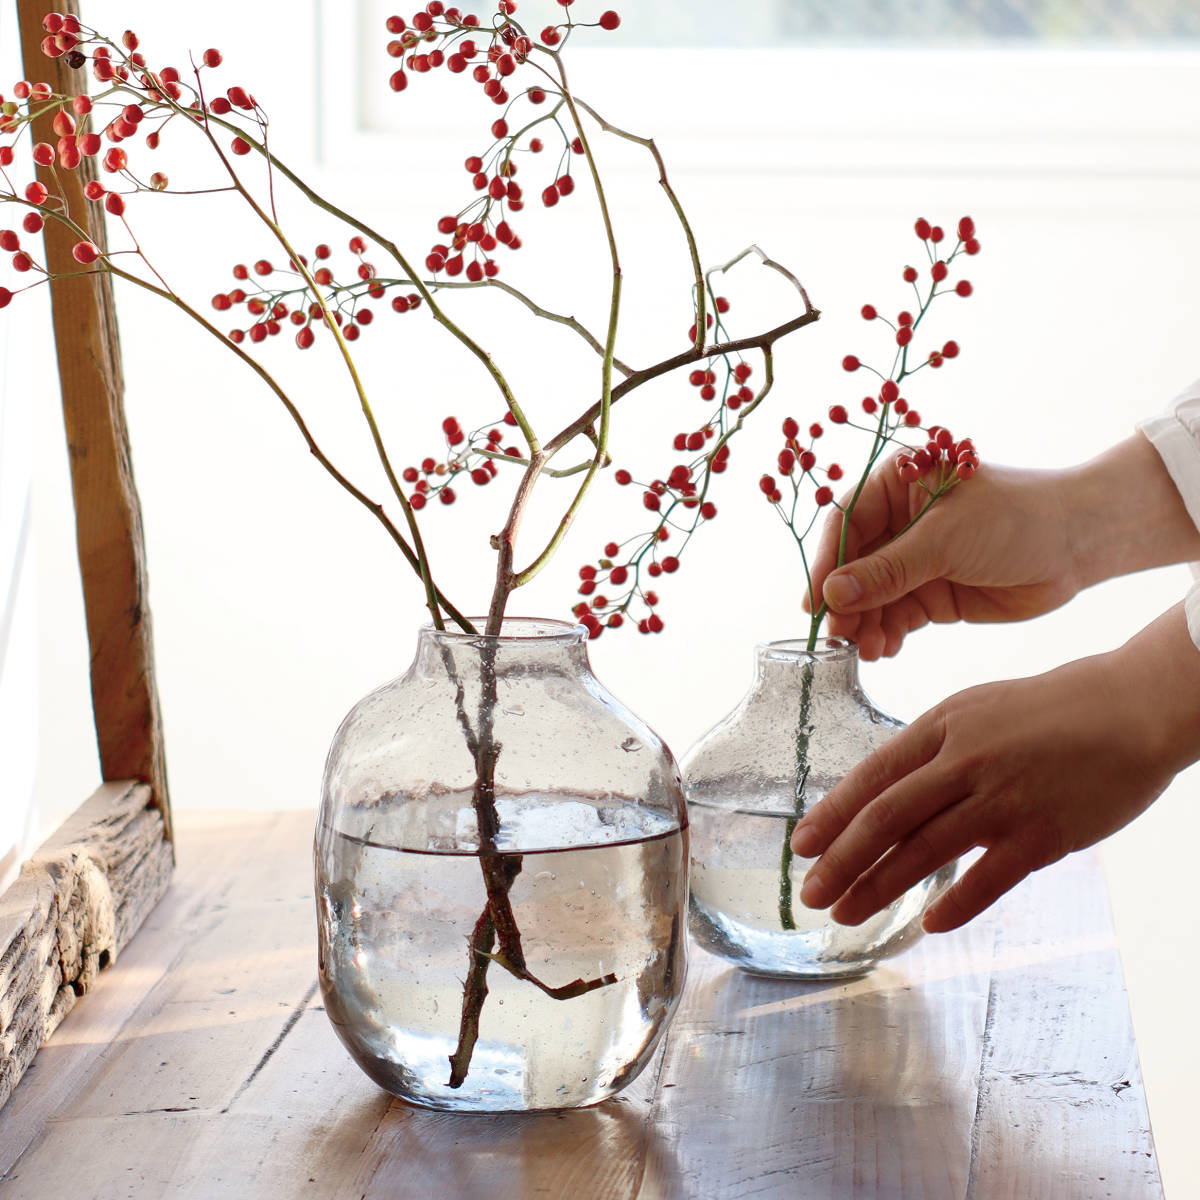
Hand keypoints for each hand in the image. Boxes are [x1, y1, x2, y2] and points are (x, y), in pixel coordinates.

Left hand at [789, 606, 1199, 931]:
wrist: (1129, 708)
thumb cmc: (1046, 712)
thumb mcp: (974, 711)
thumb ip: (931, 751)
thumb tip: (882, 792)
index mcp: (942, 725)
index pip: (872, 776)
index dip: (831, 815)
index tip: (801, 845)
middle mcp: (964, 761)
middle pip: (886, 818)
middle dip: (840, 861)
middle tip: (810, 893)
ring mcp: (1003, 798)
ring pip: (925, 851)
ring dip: (879, 887)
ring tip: (846, 913)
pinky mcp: (1044, 834)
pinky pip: (989, 878)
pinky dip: (957, 905)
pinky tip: (929, 925)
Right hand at [808, 456, 1081, 660]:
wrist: (1078, 544)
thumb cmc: (1015, 519)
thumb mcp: (945, 541)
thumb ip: (887, 571)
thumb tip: (832, 596)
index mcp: (894, 485)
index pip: (844, 525)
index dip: (826, 565)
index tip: (816, 604)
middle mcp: (897, 521)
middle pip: (852, 566)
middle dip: (846, 604)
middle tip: (840, 638)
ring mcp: (914, 560)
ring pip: (871, 597)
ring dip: (865, 625)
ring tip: (868, 649)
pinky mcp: (931, 593)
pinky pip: (895, 616)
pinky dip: (887, 634)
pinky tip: (884, 649)